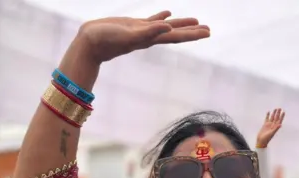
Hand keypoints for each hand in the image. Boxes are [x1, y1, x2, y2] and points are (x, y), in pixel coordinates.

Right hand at [74, 11, 209, 64]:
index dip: (192, 34)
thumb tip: (168, 28)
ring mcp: (141, 31)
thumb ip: (148, 32)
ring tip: (195, 21)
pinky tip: (168, 13)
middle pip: (176, 33)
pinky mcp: (133, 26)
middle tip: (209, 30)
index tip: (207, 33)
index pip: (176, 36)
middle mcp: (149, 37)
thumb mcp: (128, 35)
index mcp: (150, 39)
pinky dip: (161, 17)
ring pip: (166, 27)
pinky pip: (151, 21)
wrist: (89, 44)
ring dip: (180, 24)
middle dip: (192, 31)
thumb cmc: (106, 41)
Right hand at [256, 108, 284, 147]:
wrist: (261, 141)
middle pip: (276, 118)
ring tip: (275, 109)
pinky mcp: (265, 125)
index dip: (281, 116)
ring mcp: (269, 125)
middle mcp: (273, 125)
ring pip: (272, 118)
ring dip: (274, 113)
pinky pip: (267, 119)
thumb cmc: (266, 139)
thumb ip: (276, 129)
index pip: (279, 120)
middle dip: (278, 113)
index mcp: (275, 127)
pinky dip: (268, 115)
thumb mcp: (271, 133)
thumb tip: (280, 125)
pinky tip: (268, 112)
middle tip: (280, 108)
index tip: (283, 112)